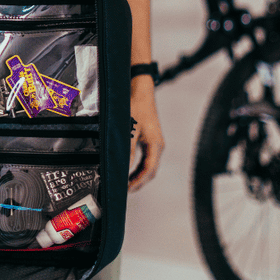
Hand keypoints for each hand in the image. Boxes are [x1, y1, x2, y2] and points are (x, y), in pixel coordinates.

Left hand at [128, 75, 163, 190]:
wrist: (139, 90)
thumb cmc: (136, 107)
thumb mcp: (129, 130)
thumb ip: (127, 150)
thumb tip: (122, 168)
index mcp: (156, 145)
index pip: (149, 171)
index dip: (138, 182)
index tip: (127, 189)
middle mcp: (157, 145)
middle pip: (150, 170)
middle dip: (139, 181)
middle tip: (125, 190)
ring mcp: (153, 142)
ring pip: (147, 164)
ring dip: (137, 175)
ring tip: (126, 183)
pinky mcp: (147, 137)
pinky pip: (144, 157)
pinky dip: (136, 165)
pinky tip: (128, 168)